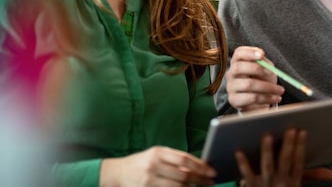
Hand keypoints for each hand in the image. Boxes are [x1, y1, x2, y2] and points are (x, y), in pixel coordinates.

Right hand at [99, 146, 215, 186]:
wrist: (117, 173)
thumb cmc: (141, 163)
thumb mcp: (156, 155)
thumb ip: (174, 160)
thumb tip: (198, 167)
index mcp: (158, 153)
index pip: (184, 159)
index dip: (200, 166)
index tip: (212, 171)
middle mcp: (154, 165)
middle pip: (183, 175)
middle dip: (200, 180)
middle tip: (211, 183)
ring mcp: (149, 180)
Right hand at [226, 46, 284, 111]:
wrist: (261, 99)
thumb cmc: (262, 80)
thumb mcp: (265, 68)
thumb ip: (264, 62)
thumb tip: (262, 58)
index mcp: (238, 62)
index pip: (238, 53)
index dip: (249, 52)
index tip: (261, 54)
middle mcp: (231, 73)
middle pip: (238, 67)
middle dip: (257, 69)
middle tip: (272, 72)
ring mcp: (231, 87)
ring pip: (248, 84)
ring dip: (268, 87)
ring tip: (280, 90)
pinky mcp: (235, 100)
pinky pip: (251, 98)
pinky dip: (266, 98)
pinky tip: (275, 98)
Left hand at [235, 129, 331, 186]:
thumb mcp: (298, 185)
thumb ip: (316, 176)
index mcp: (294, 182)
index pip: (299, 161)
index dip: (301, 146)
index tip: (302, 131)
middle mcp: (281, 183)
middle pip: (285, 160)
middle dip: (288, 144)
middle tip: (289, 129)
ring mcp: (266, 185)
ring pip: (267, 165)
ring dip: (267, 150)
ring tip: (267, 135)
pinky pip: (246, 173)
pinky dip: (242, 162)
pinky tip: (238, 150)